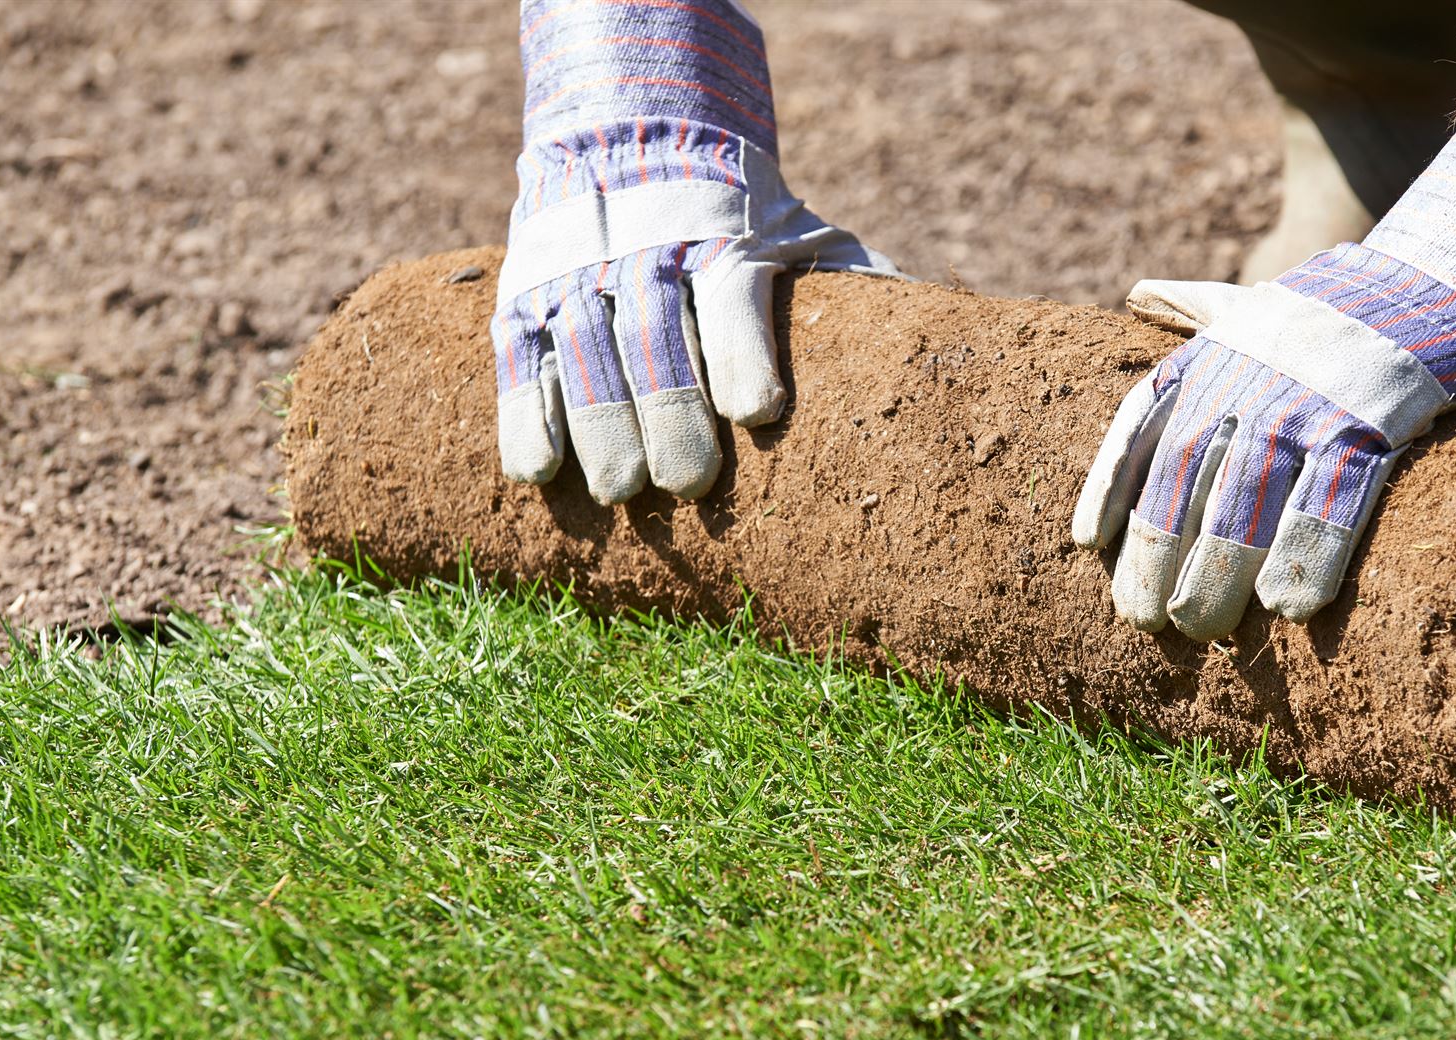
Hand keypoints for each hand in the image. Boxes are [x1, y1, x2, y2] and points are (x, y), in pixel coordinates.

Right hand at [494, 0, 895, 504]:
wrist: (632, 130)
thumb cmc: (741, 217)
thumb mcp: (800, 233)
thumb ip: (851, 285)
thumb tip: (932, 335)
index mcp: (724, 242)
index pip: (733, 298)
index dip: (744, 354)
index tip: (758, 413)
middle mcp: (647, 256)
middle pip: (656, 340)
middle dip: (671, 413)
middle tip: (687, 485)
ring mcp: (581, 276)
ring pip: (586, 354)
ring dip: (602, 427)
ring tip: (622, 493)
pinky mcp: (528, 297)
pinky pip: (522, 359)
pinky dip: (526, 415)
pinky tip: (538, 475)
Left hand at [1074, 102, 1455, 639]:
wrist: (1455, 271)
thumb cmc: (1348, 306)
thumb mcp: (1268, 296)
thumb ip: (1200, 306)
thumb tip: (1140, 292)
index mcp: (1219, 346)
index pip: (1143, 417)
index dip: (1110, 482)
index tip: (1085, 543)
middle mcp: (1253, 369)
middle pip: (1187, 472)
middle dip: (1158, 548)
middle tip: (1146, 618)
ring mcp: (1313, 392)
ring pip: (1249, 492)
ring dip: (1218, 568)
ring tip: (1199, 629)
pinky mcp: (1379, 415)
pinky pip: (1335, 495)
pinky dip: (1310, 552)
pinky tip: (1289, 608)